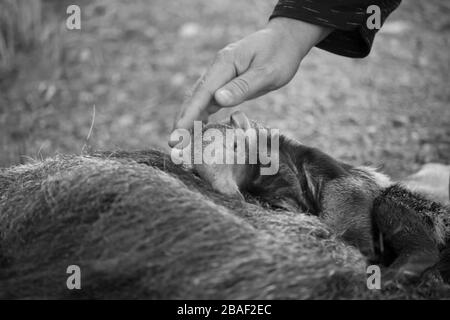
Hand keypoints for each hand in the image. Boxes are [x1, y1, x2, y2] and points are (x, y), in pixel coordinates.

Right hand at [169, 18, 330, 146]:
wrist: (286, 39)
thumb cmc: (280, 54)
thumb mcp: (267, 71)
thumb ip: (243, 86)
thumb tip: (218, 100)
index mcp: (225, 64)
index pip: (202, 92)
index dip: (189, 114)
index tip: (177, 132)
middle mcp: (218, 69)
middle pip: (195, 96)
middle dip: (182, 119)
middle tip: (172, 143)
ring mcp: (220, 75)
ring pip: (199, 99)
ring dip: (189, 119)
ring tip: (180, 140)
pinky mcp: (225, 82)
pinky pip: (209, 100)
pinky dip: (201, 114)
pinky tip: (197, 128)